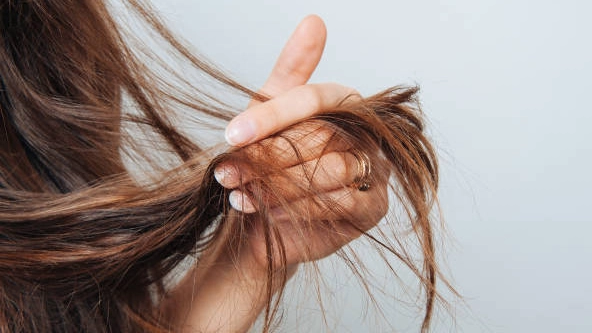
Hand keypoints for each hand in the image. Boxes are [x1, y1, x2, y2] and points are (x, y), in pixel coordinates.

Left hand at [215, 33, 387, 269]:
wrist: (267, 223)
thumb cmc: (271, 164)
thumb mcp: (269, 116)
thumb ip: (290, 73)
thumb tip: (314, 20)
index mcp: (344, 103)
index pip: (314, 99)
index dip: (271, 116)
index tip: (232, 134)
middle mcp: (366, 133)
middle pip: (322, 136)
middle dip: (269, 156)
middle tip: (228, 171)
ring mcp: (375, 170)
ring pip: (331, 169)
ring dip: (278, 184)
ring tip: (241, 191)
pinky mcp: (373, 208)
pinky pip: (340, 203)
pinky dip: (299, 208)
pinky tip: (268, 212)